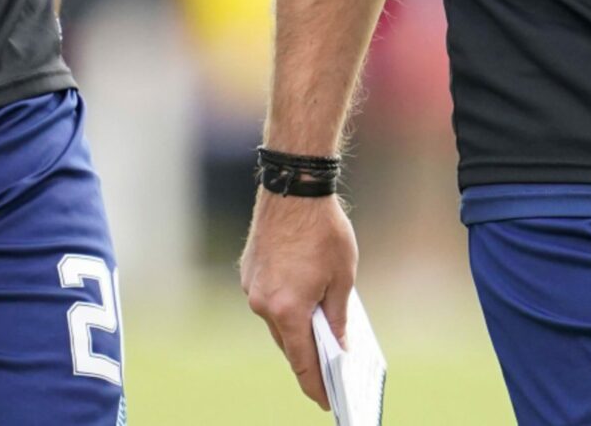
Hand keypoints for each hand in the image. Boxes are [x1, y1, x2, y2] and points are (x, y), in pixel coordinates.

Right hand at [239, 190, 357, 408]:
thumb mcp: (342, 278)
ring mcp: (251, 288)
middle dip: (308, 357)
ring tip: (320, 337)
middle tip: (330, 373)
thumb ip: (337, 317)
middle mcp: (263, 304)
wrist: (293, 189)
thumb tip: (338, 346)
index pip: (301, 361)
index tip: (327, 401)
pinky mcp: (247, 272)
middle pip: (287, 343)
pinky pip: (267, 300)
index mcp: (287, 310)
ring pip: (275, 321)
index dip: (316, 384)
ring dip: (295, 329)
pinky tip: (304, 304)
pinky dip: (285, 307)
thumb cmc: (324, 232)